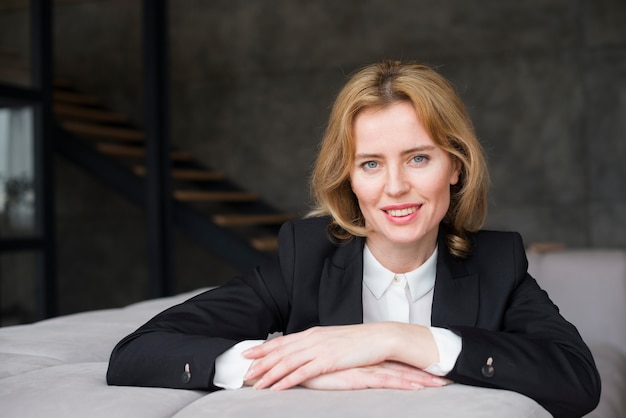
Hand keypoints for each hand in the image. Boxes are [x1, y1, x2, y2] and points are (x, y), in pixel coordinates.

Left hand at [242, 323, 437, 389]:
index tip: (248, 353)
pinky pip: (302, 373)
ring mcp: (319, 349)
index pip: (282, 341)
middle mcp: (312, 339)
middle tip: (244, 371)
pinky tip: (276, 387)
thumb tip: (305, 353)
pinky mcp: (327, 360)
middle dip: (260, 361)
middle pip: (280, 351)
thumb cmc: (359, 342)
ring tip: (255, 382)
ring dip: (268, 373)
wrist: (380, 338)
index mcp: (313, 333)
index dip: (263, 348)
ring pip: (286, 362)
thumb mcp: (334, 341)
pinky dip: (286, 380)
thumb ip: (318, 345)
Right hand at [300, 361, 451, 389]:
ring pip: (399, 375)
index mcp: (364, 360)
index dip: (414, 368)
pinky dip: (403, 384)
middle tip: (449, 379)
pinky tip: (417, 387)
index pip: (394, 364)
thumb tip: (356, 373)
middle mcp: (368, 363)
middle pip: (402, 368)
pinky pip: (384, 381)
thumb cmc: (314, 368)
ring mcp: (364, 369)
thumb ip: (347, 371)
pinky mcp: (357, 376)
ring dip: (421, 380)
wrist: (298, 362)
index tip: (434, 372)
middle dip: (426, 375)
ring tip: (443, 384)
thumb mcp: (334, 370)